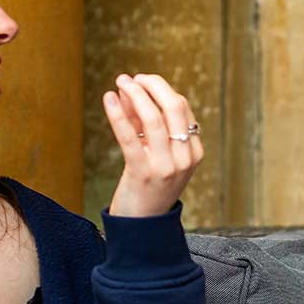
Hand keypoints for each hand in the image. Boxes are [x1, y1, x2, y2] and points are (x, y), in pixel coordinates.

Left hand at [102, 73, 204, 217]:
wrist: (143, 227)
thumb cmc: (148, 188)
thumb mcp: (157, 155)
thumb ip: (146, 125)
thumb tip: (129, 91)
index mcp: (195, 152)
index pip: (182, 109)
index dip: (160, 89)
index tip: (142, 81)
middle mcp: (185, 158)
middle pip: (174, 107)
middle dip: (153, 85)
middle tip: (134, 77)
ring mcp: (166, 166)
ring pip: (154, 118)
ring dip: (136, 94)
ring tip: (121, 82)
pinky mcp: (142, 173)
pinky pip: (130, 137)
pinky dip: (118, 114)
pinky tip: (109, 98)